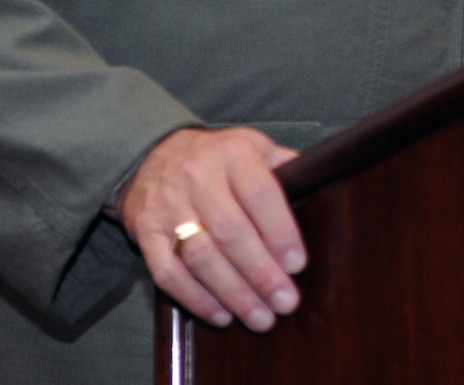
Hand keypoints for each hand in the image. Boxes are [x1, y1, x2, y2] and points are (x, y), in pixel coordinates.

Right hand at [120, 126, 304, 330]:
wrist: (151, 155)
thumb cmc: (215, 158)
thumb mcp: (251, 146)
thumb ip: (282, 165)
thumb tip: (317, 182)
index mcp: (233, 154)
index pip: (261, 194)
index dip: (280, 232)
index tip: (297, 265)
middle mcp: (199, 177)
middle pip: (232, 232)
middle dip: (262, 273)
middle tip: (285, 302)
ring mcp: (169, 206)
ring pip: (202, 257)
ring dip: (233, 293)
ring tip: (259, 317)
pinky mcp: (146, 232)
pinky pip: (168, 272)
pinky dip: (195, 298)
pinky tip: (221, 314)